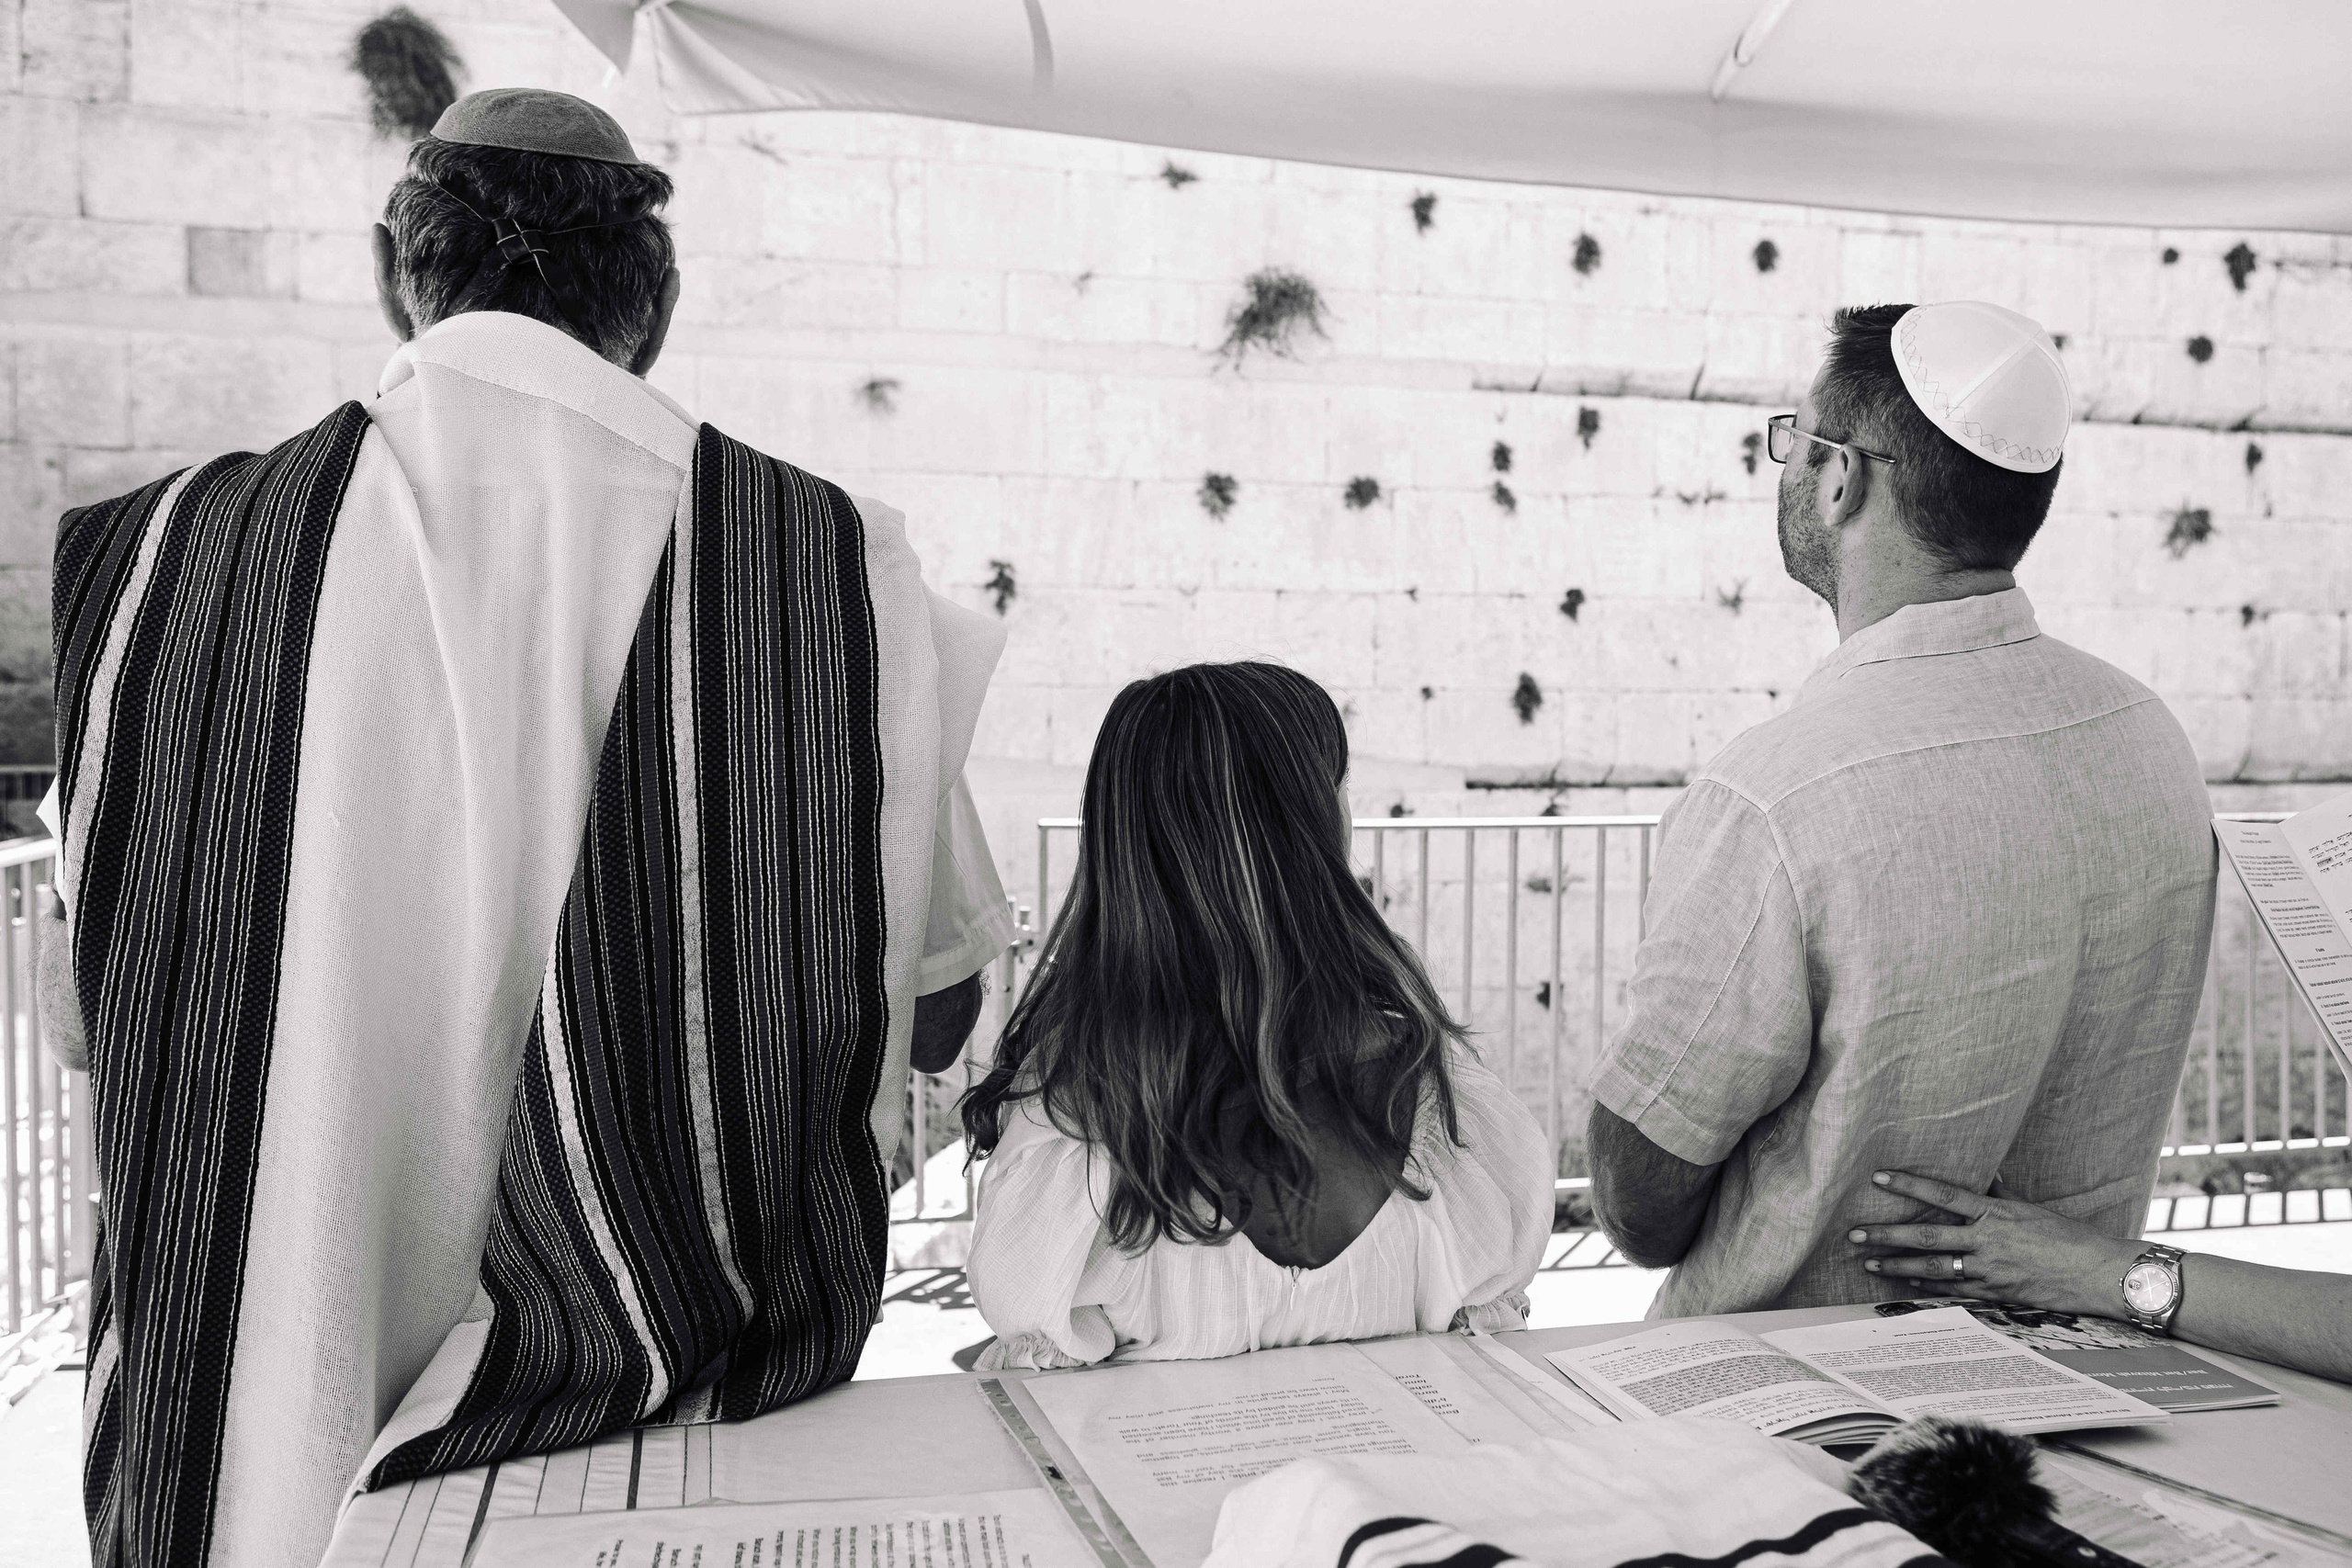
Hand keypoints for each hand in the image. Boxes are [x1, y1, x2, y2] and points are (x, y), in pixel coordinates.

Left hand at [1847, 1169, 2145, 1318]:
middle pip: (1927, 1238)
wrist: (2100, 1273)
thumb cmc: (2069, 1236)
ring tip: (1870, 1263)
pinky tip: (1909, 1284)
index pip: (1943, 1195)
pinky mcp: (1997, 1294)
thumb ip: (2000, 1197)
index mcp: (1996, 1213)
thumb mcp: (2031, 1209)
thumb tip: (1983, 1178)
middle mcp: (1988, 1241)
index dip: (1909, 1185)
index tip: (1878, 1178)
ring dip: (1899, 1267)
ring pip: (1934, 1269)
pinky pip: (1955, 1290)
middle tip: (1854, 1234)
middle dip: (1887, 1236)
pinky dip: (1929, 1287)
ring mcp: (1991, 1271)